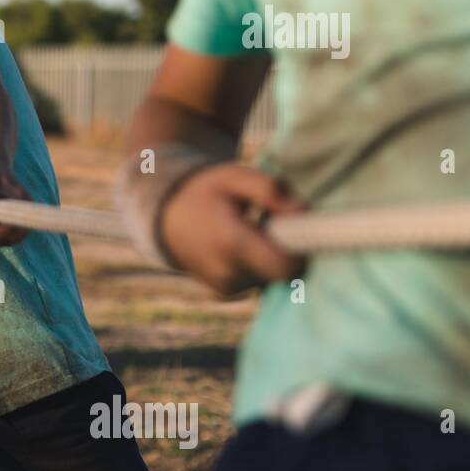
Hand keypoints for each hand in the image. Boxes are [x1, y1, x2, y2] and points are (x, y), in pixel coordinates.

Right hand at [160, 163, 304, 294]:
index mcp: (231, 243)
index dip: (301, 247)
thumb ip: (270, 189)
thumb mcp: (234, 177)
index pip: (287, 265)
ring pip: (272, 278)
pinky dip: (260, 265)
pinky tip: (245, 245)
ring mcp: (226, 287)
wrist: (166, 220)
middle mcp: (228, 273)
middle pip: (284, 273)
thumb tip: (303, 212)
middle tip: (275, 223)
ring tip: (255, 231)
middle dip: (288, 250)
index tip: (297, 225)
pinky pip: (259, 281)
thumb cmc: (206, 193)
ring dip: (273, 257)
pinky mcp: (227, 293)